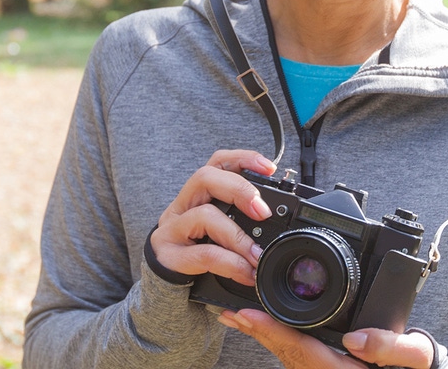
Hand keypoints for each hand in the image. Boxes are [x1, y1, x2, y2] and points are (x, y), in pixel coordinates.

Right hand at [150, 149, 276, 285]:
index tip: (269, 168)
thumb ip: (243, 223)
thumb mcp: (222, 234)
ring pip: (204, 215)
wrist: (167, 289)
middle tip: (263, 212)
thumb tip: (279, 224)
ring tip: (256, 255)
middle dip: (239, 189)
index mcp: (197, 196)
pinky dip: (230, 262)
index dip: (243, 159)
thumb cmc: (199, 257)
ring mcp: (171, 230)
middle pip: (204, 177)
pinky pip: (204, 253)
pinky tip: (245, 273)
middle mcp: (181, 207)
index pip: (216, 163)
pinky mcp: (169, 255)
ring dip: (237, 235)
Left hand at [218, 308, 434, 368]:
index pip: (301, 347)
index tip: (246, 315)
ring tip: (235, 316)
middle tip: (229, 313)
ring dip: (261, 333)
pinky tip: (260, 324)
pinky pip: (293, 351)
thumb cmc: (407, 368)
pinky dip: (275, 336)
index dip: (272, 330)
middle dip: (256, 330)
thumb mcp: (412, 357)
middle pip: (284, 350)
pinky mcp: (319, 366)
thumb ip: (394, 348)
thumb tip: (359, 340)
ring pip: (286, 352)